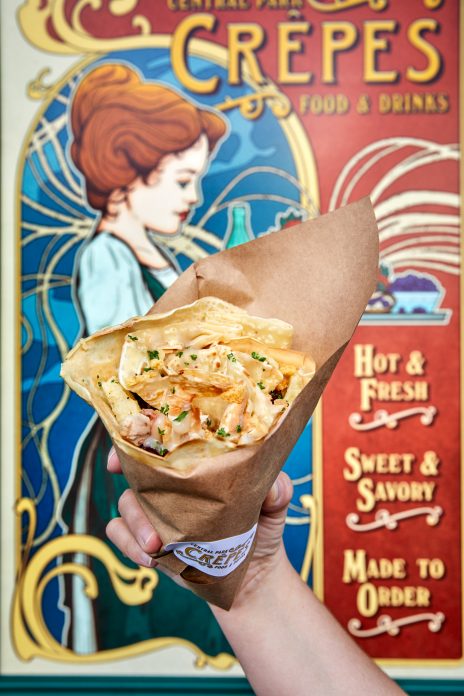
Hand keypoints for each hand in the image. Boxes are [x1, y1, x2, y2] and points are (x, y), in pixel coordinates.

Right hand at [105, 447, 293, 602]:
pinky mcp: (148, 542)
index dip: (138, 437)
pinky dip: (128, 546)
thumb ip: (277, 490)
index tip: (127, 450)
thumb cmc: (262, 528)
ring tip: (157, 547)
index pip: (160, 441)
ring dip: (135, 525)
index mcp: (195, 465)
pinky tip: (151, 560)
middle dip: (132, 487)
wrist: (253, 576)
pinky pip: (119, 535)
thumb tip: (272, 485)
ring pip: (125, 505)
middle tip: (150, 512)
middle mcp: (171, 484)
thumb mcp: (275, 505)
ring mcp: (156, 512)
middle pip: (134, 471)